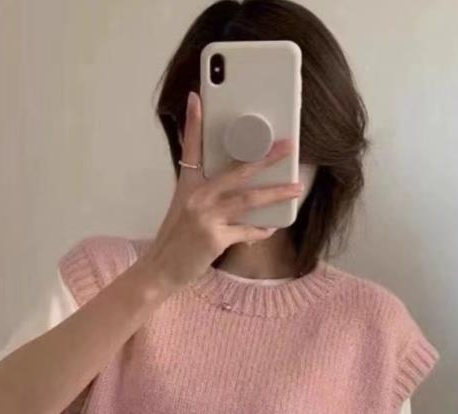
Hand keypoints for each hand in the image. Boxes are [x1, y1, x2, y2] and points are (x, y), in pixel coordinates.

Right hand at [143, 90, 302, 289]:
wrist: (161, 269)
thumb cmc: (175, 240)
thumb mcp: (183, 209)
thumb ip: (204, 193)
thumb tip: (232, 185)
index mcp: (187, 186)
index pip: (191, 147)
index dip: (193, 122)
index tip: (197, 98)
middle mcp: (196, 197)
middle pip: (237, 171)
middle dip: (265, 157)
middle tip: (287, 146)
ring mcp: (205, 217)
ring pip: (249, 200)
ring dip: (276, 193)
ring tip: (296, 188)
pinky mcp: (214, 238)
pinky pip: (246, 231)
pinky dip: (260, 230)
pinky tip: (271, 227)